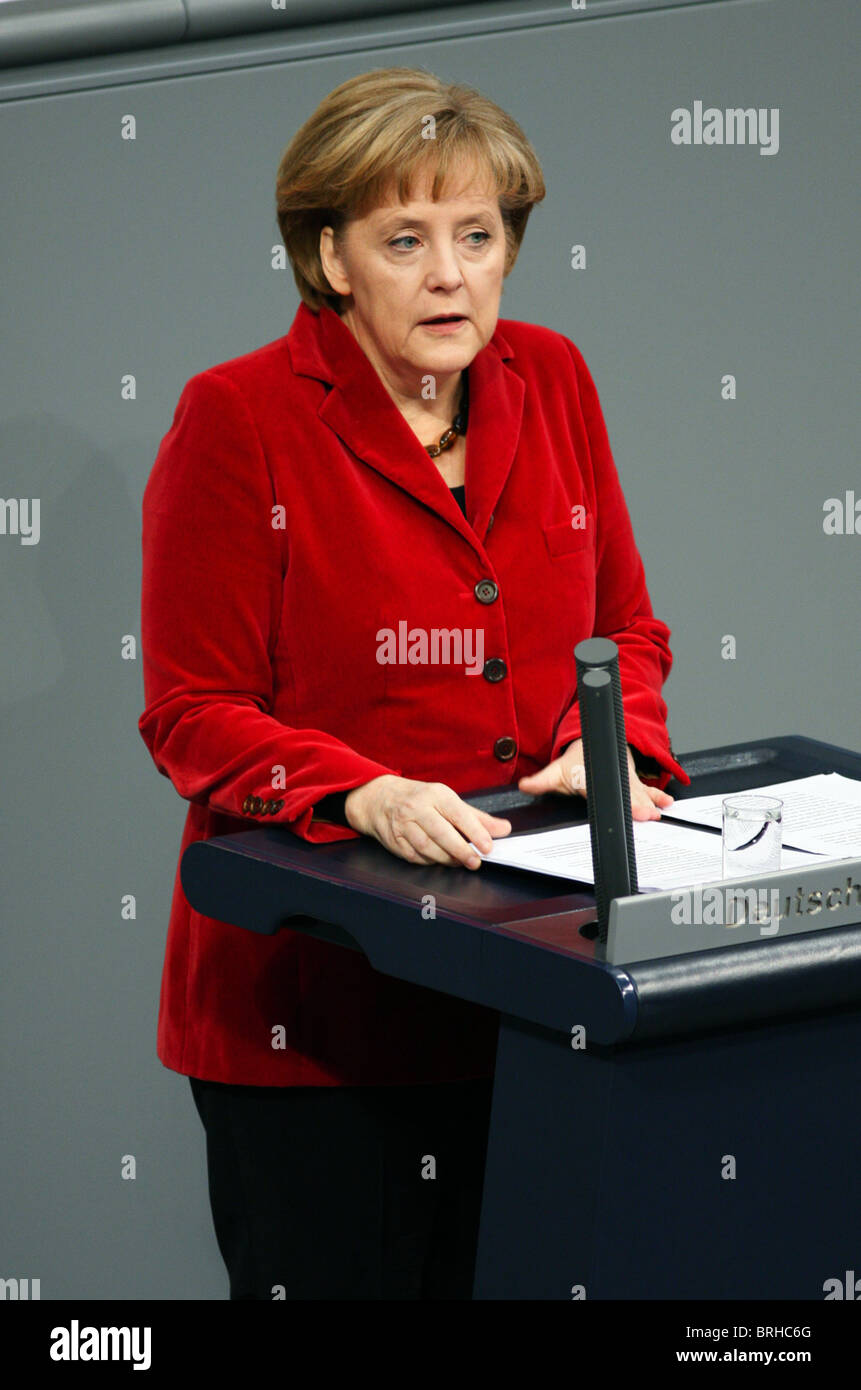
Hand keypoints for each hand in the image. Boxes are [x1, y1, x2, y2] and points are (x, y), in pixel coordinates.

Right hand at [345, 774, 511, 868]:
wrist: (380, 799)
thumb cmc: (420, 799)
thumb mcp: (448, 800)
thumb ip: (477, 817)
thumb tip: (503, 829)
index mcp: (435, 794)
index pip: (458, 814)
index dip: (475, 832)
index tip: (488, 846)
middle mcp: (417, 808)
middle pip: (441, 834)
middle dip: (461, 851)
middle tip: (476, 861)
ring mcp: (403, 825)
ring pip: (428, 848)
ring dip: (447, 859)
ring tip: (460, 862)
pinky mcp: (395, 841)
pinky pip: (416, 857)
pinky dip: (431, 861)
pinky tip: (440, 860)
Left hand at [517, 738, 673, 821]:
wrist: (592, 747)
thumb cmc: (576, 764)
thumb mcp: (556, 771)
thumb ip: (541, 781)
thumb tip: (524, 785)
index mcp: (591, 776)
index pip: (602, 789)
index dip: (610, 798)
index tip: (621, 806)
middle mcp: (611, 778)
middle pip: (625, 792)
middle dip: (638, 803)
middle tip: (648, 814)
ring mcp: (625, 780)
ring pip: (639, 791)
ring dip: (651, 801)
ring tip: (660, 810)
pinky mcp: (634, 783)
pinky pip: (647, 790)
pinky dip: (658, 796)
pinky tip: (667, 803)